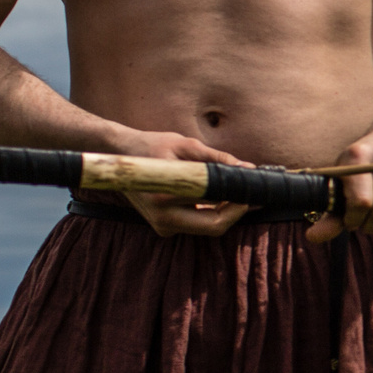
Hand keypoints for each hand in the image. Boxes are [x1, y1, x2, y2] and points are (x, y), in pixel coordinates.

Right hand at [109, 128, 252, 238]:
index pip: (214, 213)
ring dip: (225, 211)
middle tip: (249, 194)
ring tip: (236, 190)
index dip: (239, 205)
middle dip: (235, 212)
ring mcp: (162, 226)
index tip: (253, 192)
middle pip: (214, 227)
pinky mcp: (164, 227)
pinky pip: (196, 223)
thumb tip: (248, 168)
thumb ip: (218, 158)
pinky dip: (210, 211)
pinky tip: (218, 195)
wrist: (119, 154)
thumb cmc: (153, 145)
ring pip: (207, 227)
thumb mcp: (186, 145)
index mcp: (164, 198)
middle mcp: (162, 218)